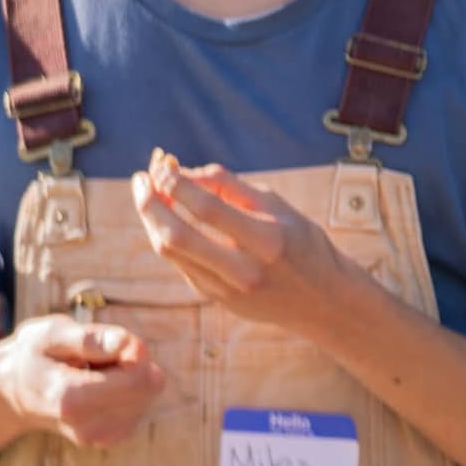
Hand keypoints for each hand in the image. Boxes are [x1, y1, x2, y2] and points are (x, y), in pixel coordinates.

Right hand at [0, 312, 166, 449]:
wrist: (13, 393)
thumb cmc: (33, 355)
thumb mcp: (49, 334)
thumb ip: (88, 338)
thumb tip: (127, 343)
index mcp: (72, 399)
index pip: (139, 377)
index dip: (134, 352)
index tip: (108, 341)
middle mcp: (88, 425)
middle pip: (149, 386)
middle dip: (132, 363)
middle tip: (96, 357)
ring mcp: (100, 436)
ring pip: (148, 394)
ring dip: (129, 377)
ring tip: (92, 372)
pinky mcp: (110, 439)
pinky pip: (140, 405)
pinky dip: (126, 391)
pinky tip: (97, 388)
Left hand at [131, 153, 365, 338]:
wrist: (325, 301)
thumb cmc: (305, 245)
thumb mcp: (280, 207)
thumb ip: (232, 187)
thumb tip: (184, 173)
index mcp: (267, 241)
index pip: (206, 208)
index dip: (176, 183)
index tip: (164, 165)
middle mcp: (245, 271)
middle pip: (175, 235)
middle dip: (149, 203)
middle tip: (140, 179)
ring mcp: (228, 291)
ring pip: (169, 252)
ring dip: (151, 220)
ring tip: (149, 195)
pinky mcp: (218, 300)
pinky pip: (181, 263)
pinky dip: (168, 237)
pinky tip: (168, 218)